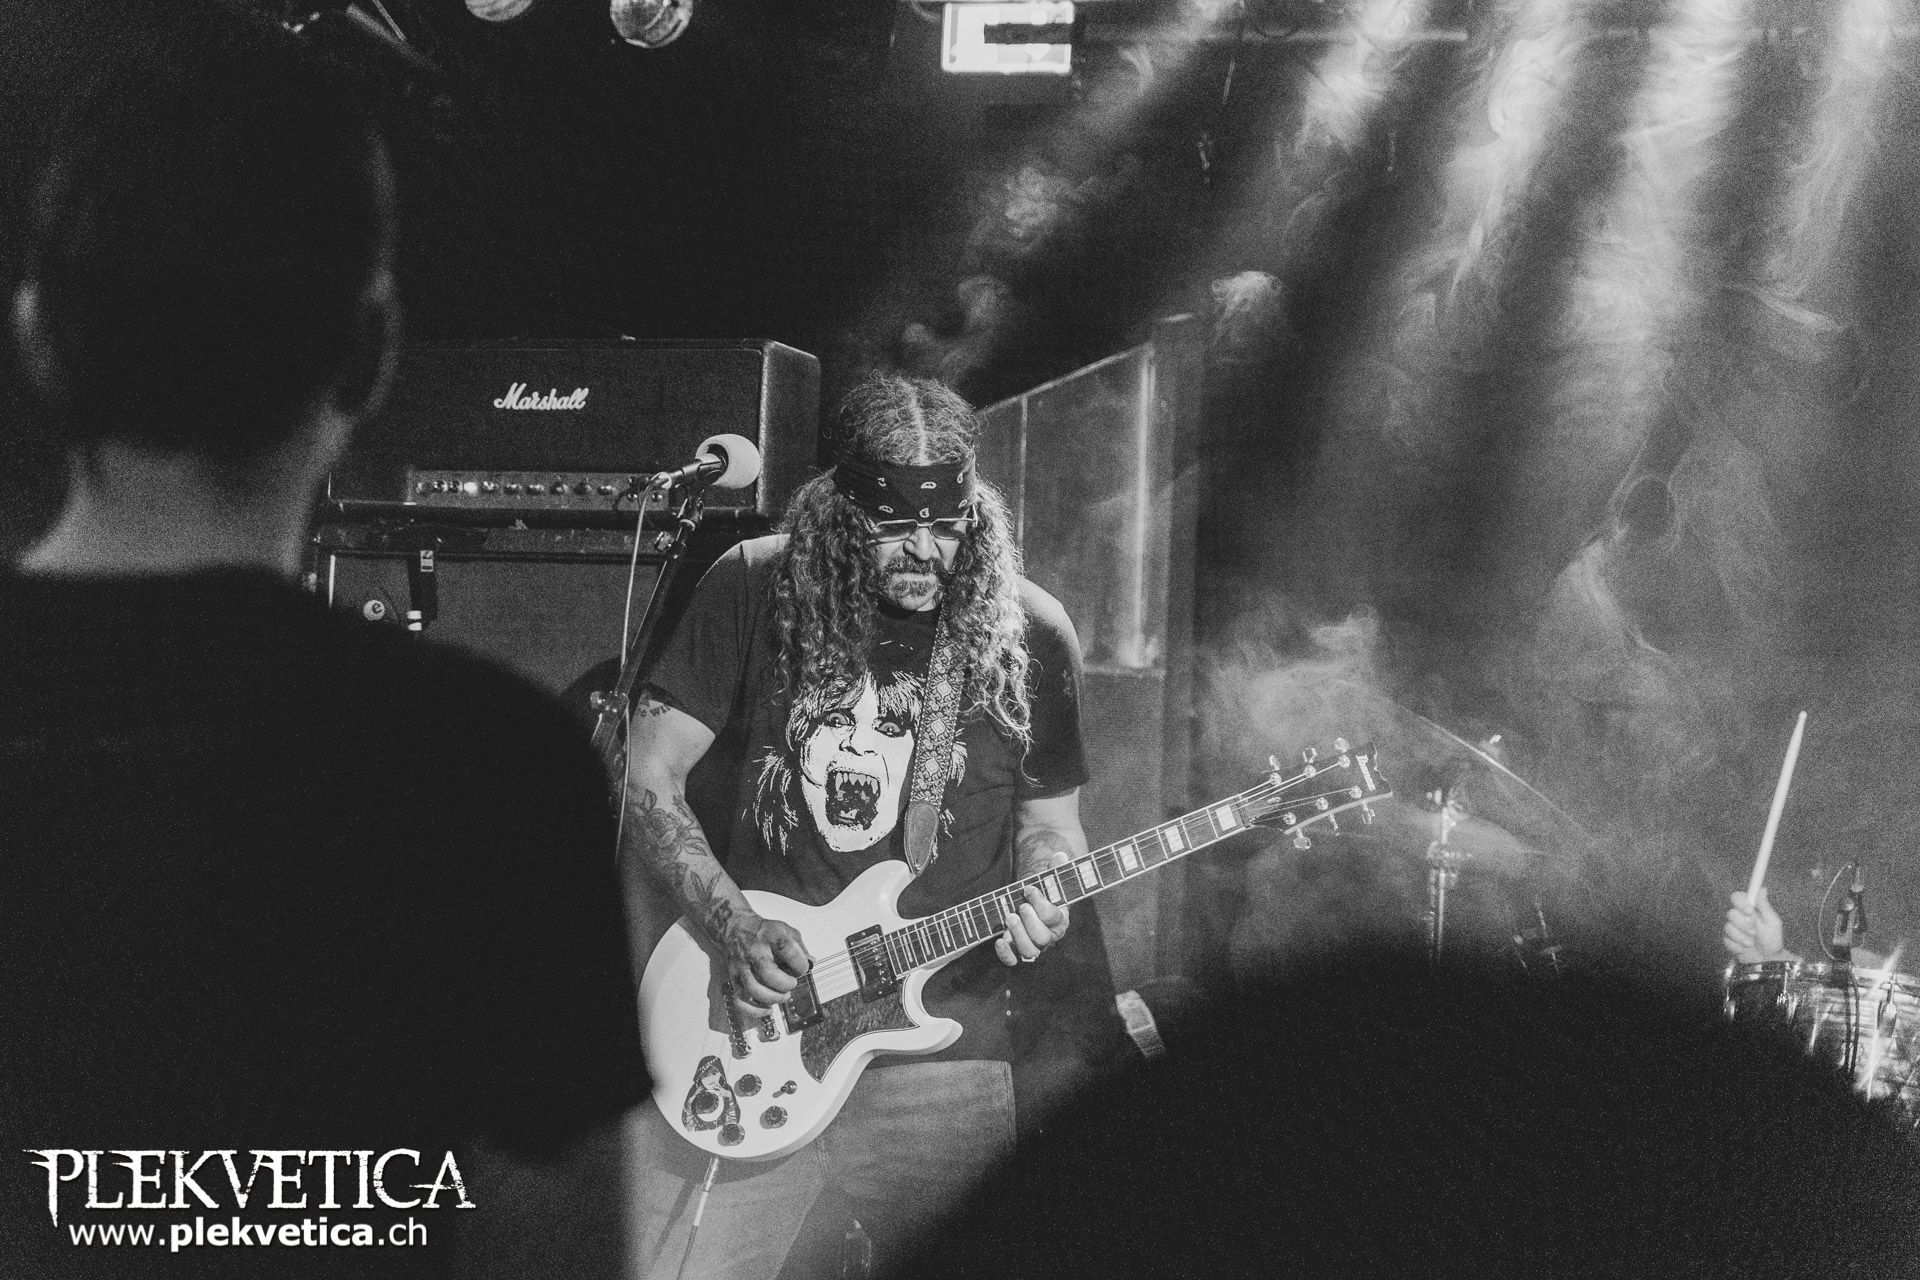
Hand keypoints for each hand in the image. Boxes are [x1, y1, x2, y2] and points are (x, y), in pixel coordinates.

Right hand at [722, 911, 811, 1016]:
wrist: (735, 929)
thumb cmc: (763, 932)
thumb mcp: (786, 931)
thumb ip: (800, 947)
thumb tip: (811, 963)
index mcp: (771, 936)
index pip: (787, 949)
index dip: (799, 962)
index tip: (802, 967)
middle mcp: (755, 952)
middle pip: (768, 973)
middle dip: (785, 984)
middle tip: (791, 983)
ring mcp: (743, 966)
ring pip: (754, 989)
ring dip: (772, 998)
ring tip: (782, 996)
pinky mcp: (734, 978)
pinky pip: (741, 1000)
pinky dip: (755, 1009)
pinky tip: (768, 1008)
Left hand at [996, 851, 1070, 966]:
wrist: (1030, 906)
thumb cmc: (1042, 894)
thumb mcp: (1049, 881)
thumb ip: (1056, 870)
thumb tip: (1060, 856)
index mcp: (1060, 919)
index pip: (1054, 917)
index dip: (1042, 904)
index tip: (1028, 889)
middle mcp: (1048, 936)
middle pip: (1044, 939)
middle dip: (1031, 922)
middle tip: (1021, 907)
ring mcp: (1032, 945)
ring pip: (1030, 951)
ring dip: (1019, 935)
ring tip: (1009, 917)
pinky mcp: (1016, 951)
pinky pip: (1013, 960)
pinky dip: (1005, 954)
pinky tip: (999, 940)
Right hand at [1723, 886, 1785, 962]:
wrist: (1767, 960)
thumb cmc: (1772, 940)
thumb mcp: (1772, 922)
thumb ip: (1764, 906)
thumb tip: (1762, 888)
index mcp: (1749, 910)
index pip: (1737, 897)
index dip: (1740, 903)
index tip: (1750, 911)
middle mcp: (1739, 917)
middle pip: (1730, 913)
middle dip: (1743, 924)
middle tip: (1754, 932)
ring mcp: (1732, 929)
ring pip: (1728, 927)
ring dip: (1741, 937)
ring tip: (1751, 943)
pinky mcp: (1727, 940)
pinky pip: (1726, 939)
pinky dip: (1737, 945)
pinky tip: (1744, 948)